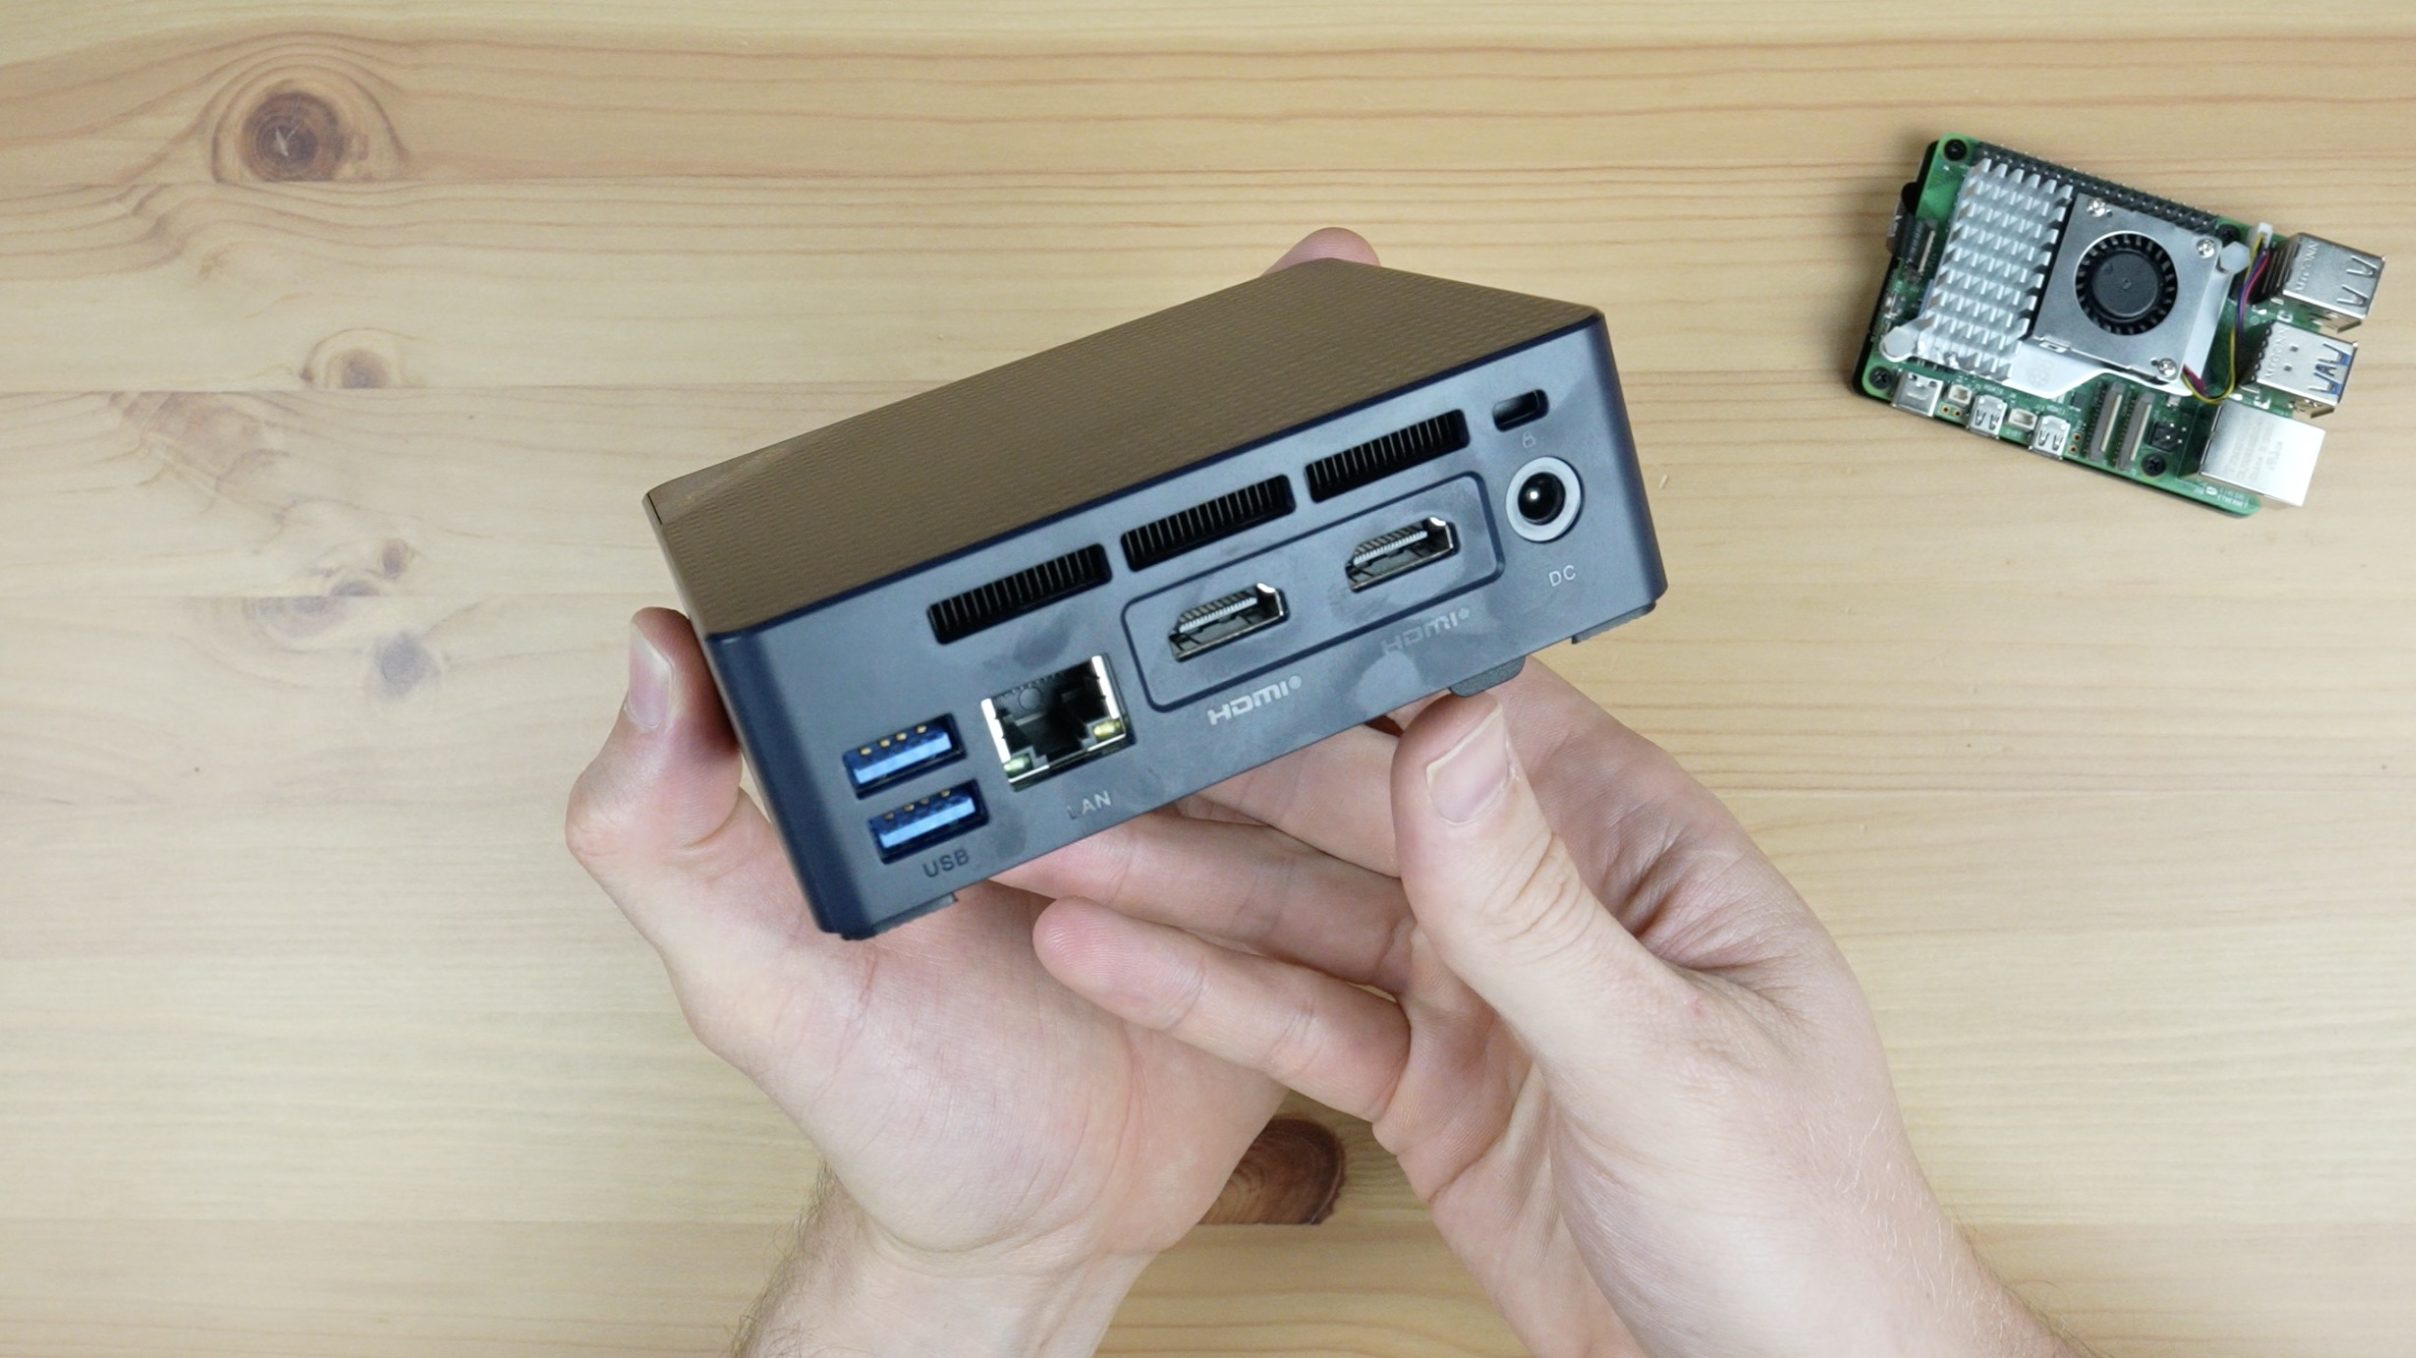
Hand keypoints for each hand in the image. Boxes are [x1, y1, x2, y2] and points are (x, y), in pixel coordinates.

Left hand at [566, 230, 1377, 1354]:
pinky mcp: (1279, 904)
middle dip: (1239, 496)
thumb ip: (670, 833)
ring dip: (1348, 611)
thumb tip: (652, 654)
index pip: (995, 599)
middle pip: (1164, 615)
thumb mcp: (751, 982)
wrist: (1026, 1237)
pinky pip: (1348, 835)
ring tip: (1419, 506)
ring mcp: (1192, 830)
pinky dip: (1408, 764)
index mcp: (948, 756)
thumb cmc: (883, 1117)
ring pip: (1280, 701)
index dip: (1048, 493)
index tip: (1115, 387)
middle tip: (1316, 366)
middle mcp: (1082, 772)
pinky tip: (1467, 689)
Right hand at [1002, 663, 2074, 1357]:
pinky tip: (1111, 958)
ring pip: (1305, 916)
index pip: (1472, 717)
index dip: (1344, 677)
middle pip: (1356, 812)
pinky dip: (1199, 998)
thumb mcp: (1663, 1054)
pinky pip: (1296, 1026)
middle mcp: (1549, 903)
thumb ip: (1544, 909)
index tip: (1216, 654)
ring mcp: (1480, 997)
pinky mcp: (1428, 1090)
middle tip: (1092, 767)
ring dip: (1182, 888)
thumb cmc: (1803, 1220)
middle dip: (1223, 786)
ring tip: (1059, 857)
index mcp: (1637, 845)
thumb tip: (1452, 739)